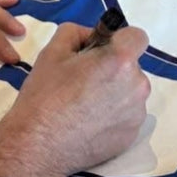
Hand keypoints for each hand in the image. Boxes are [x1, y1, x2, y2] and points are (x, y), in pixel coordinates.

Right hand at [0, 21, 150, 176]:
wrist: (38, 144)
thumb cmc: (44, 95)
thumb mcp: (52, 51)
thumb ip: (76, 32)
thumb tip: (92, 35)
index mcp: (120, 60)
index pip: (137, 36)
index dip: (119, 40)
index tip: (101, 52)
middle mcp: (137, 85)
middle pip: (132, 67)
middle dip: (113, 69)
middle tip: (83, 81)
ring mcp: (137, 113)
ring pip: (130, 92)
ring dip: (114, 93)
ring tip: (84, 106)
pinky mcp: (132, 135)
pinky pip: (127, 116)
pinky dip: (113, 116)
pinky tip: (88, 123)